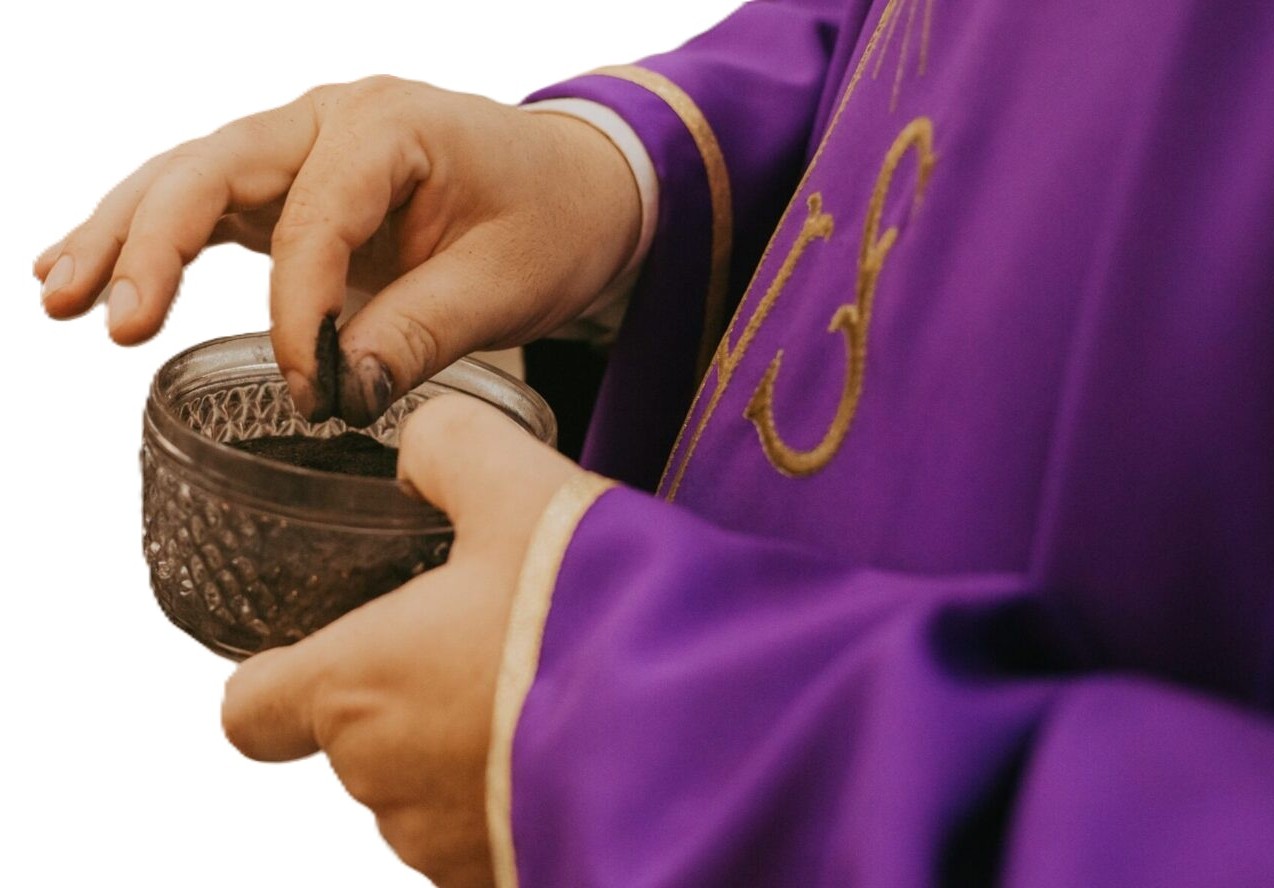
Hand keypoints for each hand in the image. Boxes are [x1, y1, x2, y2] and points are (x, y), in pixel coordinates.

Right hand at [36, 76, 639, 424]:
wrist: (583, 187)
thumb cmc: (556, 221)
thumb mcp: (506, 283)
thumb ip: (421, 333)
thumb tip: (341, 393)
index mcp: (389, 126)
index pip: (311, 222)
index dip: (299, 314)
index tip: (315, 393)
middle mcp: (332, 120)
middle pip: (212, 170)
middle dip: (152, 244)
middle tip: (113, 321)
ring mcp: (307, 146)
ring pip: (190, 180)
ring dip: (125, 236)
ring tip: (59, 295)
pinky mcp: (297, 183)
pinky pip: (209, 204)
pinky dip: (152, 237)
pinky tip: (89, 271)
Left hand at [221, 395, 579, 885]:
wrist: (705, 724)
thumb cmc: (596, 610)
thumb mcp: (522, 487)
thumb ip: (450, 449)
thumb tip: (422, 444)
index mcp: (358, 685)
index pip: (249, 711)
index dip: (276, 679)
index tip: (331, 648)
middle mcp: (384, 781)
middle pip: (358, 742)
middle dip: (414, 696)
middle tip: (496, 642)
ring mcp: (447, 846)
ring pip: (428, 792)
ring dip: (471, 749)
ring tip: (555, 695)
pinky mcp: (509, 877)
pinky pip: (491, 832)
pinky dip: (521, 795)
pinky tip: (582, 749)